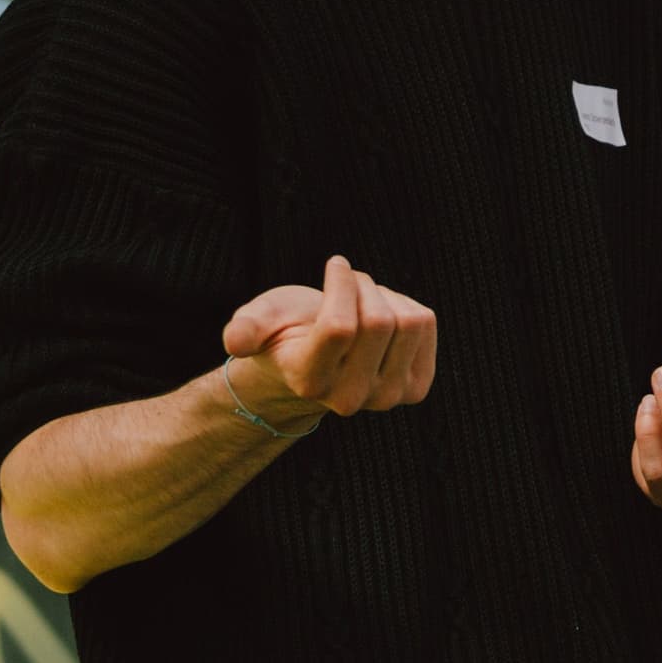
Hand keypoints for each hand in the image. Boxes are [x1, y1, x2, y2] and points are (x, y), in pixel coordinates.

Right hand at [222, 254, 436, 426]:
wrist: (317, 366)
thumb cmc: (286, 333)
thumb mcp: (260, 319)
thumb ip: (246, 327)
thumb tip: (235, 340)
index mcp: (307, 380)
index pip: (340, 327)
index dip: (341, 283)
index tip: (335, 263)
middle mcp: (348, 399)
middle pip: (379, 322)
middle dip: (363, 286)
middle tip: (347, 287)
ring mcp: (386, 398)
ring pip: (408, 320)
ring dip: (386, 297)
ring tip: (362, 305)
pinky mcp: (415, 388)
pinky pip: (426, 324)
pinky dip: (406, 307)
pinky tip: (383, 321)